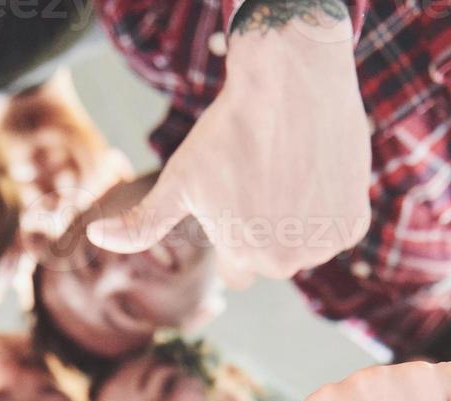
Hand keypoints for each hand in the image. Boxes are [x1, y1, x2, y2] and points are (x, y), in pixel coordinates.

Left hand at [88, 0, 368, 285]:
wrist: (289, 82)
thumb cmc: (227, 132)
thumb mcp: (180, 179)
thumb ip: (142, 223)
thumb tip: (97, 239)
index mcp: (242, 258)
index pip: (238, 267)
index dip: (235, 228)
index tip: (236, 192)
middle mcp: (286, 261)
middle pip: (273, 259)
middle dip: (266, 230)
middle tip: (261, 180)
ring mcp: (324, 243)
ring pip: (306, 245)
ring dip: (298, 220)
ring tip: (286, 173)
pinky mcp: (353, 223)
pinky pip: (336, 227)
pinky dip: (328, 206)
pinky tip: (312, 171)